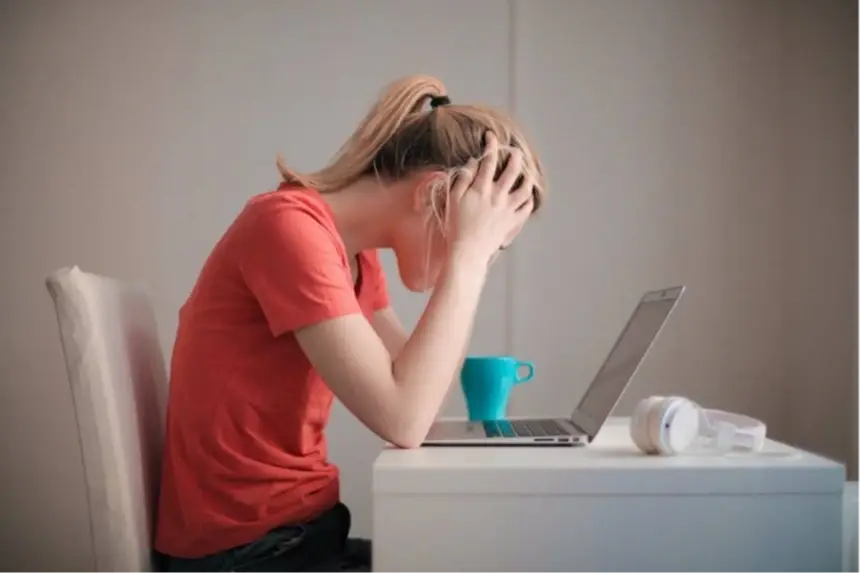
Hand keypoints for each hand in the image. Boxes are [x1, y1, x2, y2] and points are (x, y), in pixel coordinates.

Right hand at [447, 132, 533, 266]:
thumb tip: (473, 163)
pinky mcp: (512, 222)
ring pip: (525, 187)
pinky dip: (529, 199)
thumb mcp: (453, 200)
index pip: (488, 161)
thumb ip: (463, 179)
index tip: (491, 137)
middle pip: (512, 170)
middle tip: (514, 151)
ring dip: (527, 177)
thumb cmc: (456, 226)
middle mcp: (497, 196)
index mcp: (481, 189)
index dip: (491, 145)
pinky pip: (527, 207)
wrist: (468, 251)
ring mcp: (507, 209)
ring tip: (526, 172)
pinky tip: (527, 195)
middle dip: (515, 156)